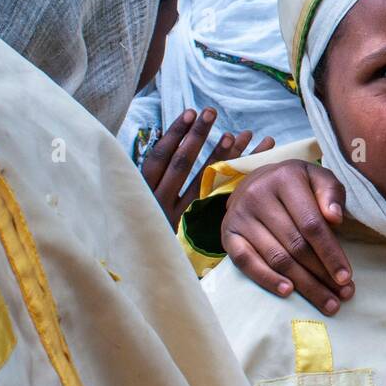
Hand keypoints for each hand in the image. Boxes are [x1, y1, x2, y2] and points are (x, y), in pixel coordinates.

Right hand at [141, 108, 273, 225]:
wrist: (145, 273)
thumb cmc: (140, 230)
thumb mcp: (135, 204)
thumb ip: (152, 177)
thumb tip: (168, 141)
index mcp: (141, 194)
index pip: (159, 159)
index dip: (174, 135)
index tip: (190, 113)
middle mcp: (159, 205)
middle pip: (181, 165)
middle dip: (197, 137)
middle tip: (212, 112)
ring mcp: (179, 218)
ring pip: (204, 182)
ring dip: (224, 156)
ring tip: (242, 134)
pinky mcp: (197, 232)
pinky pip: (219, 202)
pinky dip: (235, 181)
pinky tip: (250, 166)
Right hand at [220, 159, 353, 313]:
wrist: (255, 181)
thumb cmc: (296, 185)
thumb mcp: (318, 178)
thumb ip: (331, 193)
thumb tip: (335, 218)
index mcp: (286, 179)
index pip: (312, 224)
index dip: (330, 253)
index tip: (346, 277)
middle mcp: (258, 195)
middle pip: (295, 245)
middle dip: (321, 274)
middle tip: (341, 296)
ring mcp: (240, 216)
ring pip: (276, 258)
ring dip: (303, 284)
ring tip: (326, 302)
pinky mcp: (228, 234)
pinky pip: (246, 262)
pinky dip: (267, 279)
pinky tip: (288, 292)